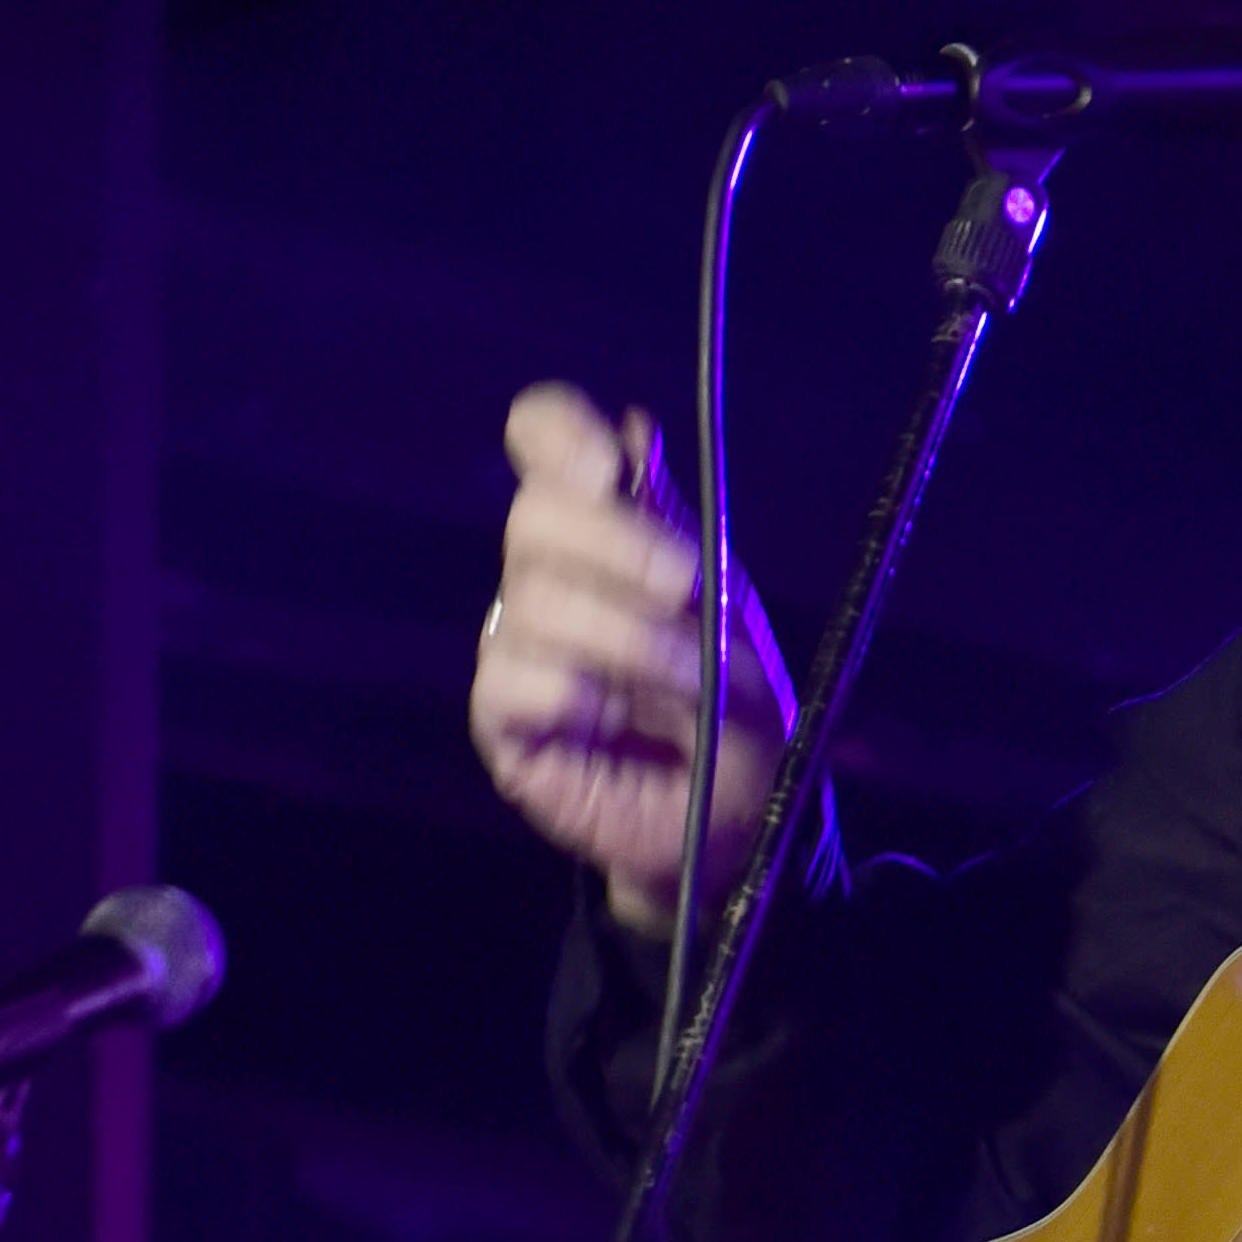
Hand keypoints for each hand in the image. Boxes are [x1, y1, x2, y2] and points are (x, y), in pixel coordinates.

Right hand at [470, 383, 791, 939]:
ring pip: (535, 603)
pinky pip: (513, 683)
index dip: (560, 435)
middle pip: (534, 517)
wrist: (737, 815)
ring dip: (628, 639)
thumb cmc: (732, 706)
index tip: (608, 465)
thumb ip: (676, 522)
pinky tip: (611, 722)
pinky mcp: (504, 720)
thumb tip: (635, 427)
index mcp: (600, 529)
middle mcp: (546, 576)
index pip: (544, 442)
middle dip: (619, 546)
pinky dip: (573, 694)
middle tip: (688, 588)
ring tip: (690, 680)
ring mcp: (517, 646)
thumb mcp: (724, 608)